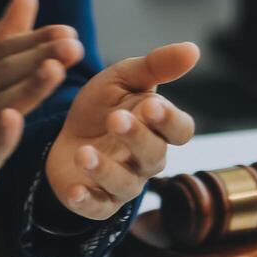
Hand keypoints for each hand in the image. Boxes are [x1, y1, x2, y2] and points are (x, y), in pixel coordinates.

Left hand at [46, 42, 199, 219]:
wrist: (63, 135)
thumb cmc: (102, 107)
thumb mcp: (123, 78)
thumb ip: (156, 66)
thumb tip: (193, 49)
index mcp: (159, 129)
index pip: (180, 131)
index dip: (169, 121)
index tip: (150, 105)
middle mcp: (147, 160)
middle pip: (154, 156)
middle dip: (136, 138)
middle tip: (115, 119)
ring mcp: (124, 184)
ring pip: (126, 184)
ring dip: (106, 170)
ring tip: (85, 153)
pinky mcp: (98, 203)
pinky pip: (97, 208)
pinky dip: (86, 201)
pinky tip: (73, 190)